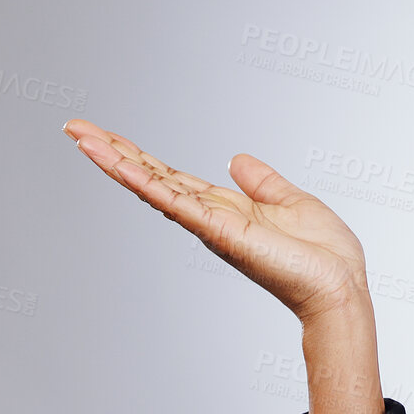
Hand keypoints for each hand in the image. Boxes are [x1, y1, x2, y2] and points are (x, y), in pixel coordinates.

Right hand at [62, 118, 371, 322]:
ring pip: (153, 187)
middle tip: (73, 127)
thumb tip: (236, 160)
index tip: (105, 135)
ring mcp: (209, 225)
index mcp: (224, 208)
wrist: (340, 286)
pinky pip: (175, 203)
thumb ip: (262, 182)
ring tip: (80, 138)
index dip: (138, 156)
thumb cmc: (323, 255)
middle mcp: (208, 217)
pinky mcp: (219, 231)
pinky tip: (118, 164)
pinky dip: (146, 183)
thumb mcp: (291, 202)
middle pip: (151, 178)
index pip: (171, 176)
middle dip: (112, 152)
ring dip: (115, 162)